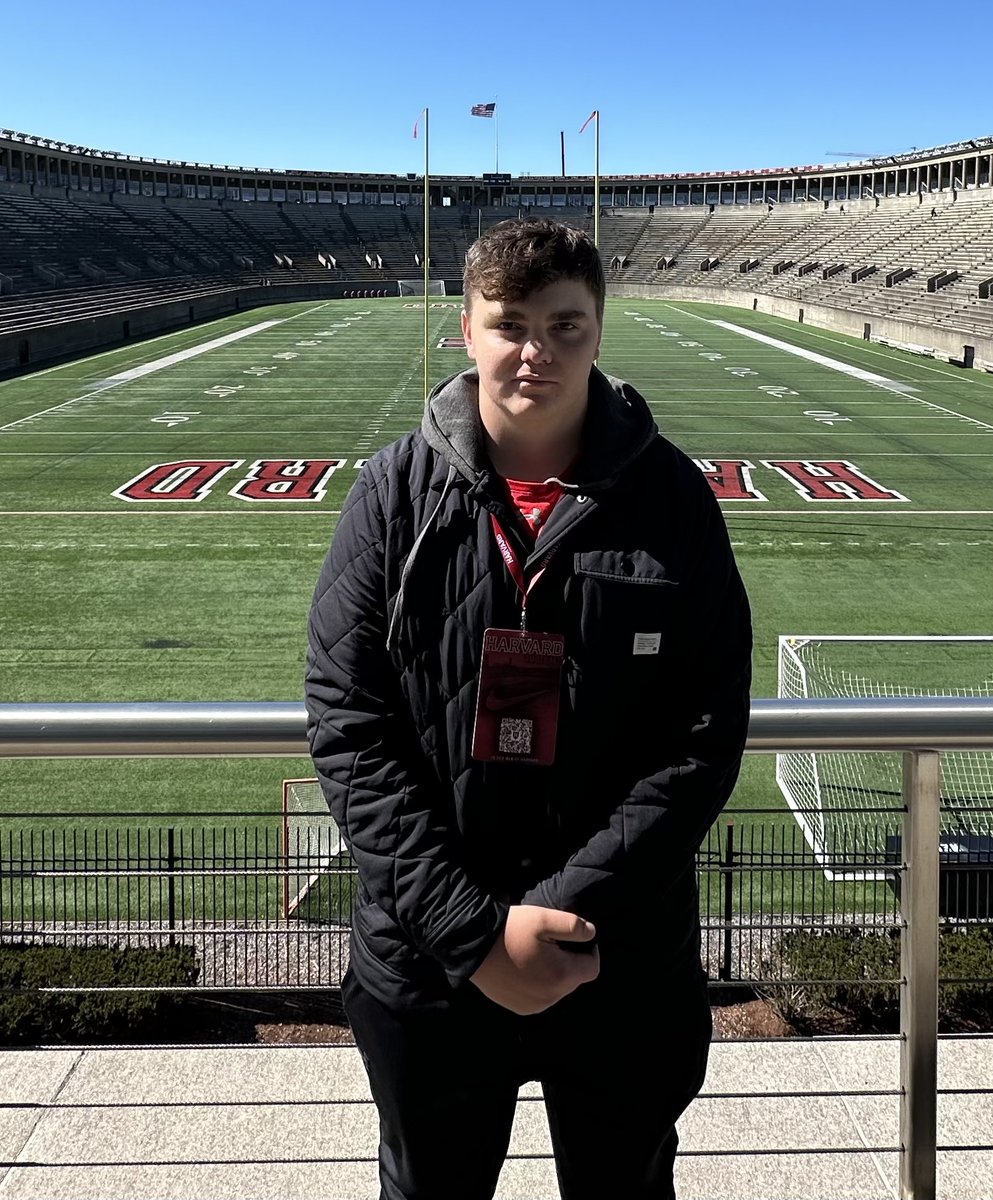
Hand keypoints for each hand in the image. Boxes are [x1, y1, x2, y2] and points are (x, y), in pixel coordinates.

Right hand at [469, 904, 598, 1014]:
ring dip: (554, 974)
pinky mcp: (519, 1007)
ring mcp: (534, 1005)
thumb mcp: (544, 918)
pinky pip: (540, 997)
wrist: (472, 945)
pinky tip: (524, 967)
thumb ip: (573, 926)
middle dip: (569, 962)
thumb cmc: (510, 930)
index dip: (589, 951)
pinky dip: (539, 984)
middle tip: (551, 943)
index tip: (575, 939)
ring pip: (557, 990)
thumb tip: (591, 934)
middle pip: (574, 980)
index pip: (592, 968)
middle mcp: (551, 997)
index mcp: (561, 975)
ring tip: (536, 954)